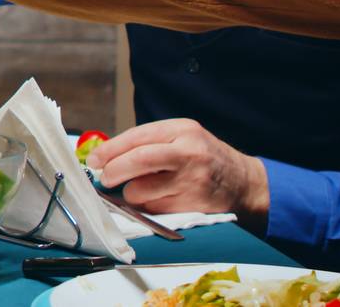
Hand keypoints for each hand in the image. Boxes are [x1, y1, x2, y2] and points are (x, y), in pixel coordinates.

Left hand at [87, 118, 269, 228]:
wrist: (244, 183)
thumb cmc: (204, 158)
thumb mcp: (182, 138)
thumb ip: (148, 143)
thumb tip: (105, 155)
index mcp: (182, 130)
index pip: (136, 137)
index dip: (110, 149)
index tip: (95, 159)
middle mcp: (188, 152)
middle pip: (137, 160)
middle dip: (113, 171)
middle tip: (105, 178)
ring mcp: (192, 180)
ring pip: (141, 190)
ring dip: (131, 193)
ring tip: (139, 189)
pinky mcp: (193, 204)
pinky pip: (155, 209)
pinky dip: (147, 206)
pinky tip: (158, 199)